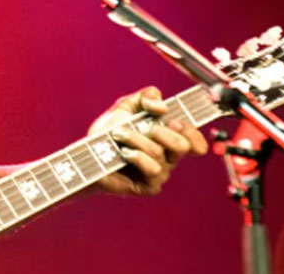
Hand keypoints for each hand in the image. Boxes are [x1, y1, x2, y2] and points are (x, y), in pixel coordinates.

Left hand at [88, 86, 206, 195]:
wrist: (88, 152)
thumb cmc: (109, 131)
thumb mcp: (126, 106)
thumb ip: (145, 97)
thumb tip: (161, 103)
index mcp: (169, 139)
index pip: (195, 141)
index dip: (192, 132)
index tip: (173, 122)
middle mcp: (169, 158)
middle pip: (183, 145)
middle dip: (163, 132)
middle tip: (146, 127)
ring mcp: (160, 173)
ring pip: (160, 153)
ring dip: (137, 139)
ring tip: (119, 135)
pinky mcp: (148, 186)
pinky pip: (152, 169)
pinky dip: (137, 156)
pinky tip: (124, 152)